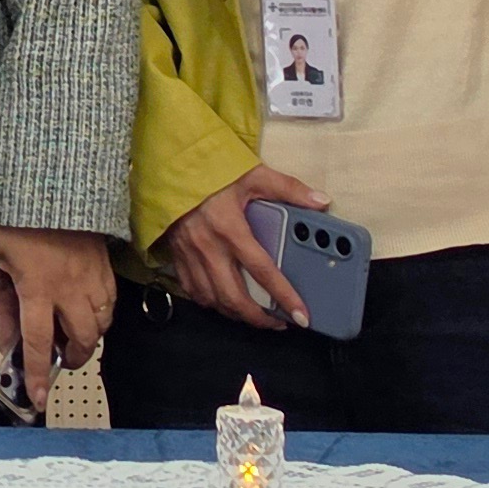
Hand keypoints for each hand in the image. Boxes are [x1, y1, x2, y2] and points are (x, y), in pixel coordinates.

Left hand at [0, 223, 114, 410]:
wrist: (55, 183)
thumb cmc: (18, 215)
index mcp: (37, 288)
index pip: (38, 341)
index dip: (38, 372)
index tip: (38, 398)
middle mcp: (69, 290)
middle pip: (80, 339)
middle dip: (74, 358)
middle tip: (63, 362)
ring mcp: (92, 279)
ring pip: (101, 324)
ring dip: (90, 338)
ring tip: (76, 340)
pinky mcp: (106, 267)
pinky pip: (111, 302)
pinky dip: (103, 315)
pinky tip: (91, 313)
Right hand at [162, 163, 332, 327]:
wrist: (167, 165)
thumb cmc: (209, 171)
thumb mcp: (252, 174)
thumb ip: (288, 188)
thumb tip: (321, 201)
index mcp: (230, 229)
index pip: (263, 272)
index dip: (284, 297)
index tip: (301, 315)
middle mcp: (208, 247)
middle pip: (234, 297)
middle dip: (259, 318)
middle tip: (278, 322)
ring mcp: (189, 254)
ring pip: (212, 299)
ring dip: (235, 313)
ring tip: (254, 314)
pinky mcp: (176, 254)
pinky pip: (192, 289)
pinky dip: (210, 301)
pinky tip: (222, 300)